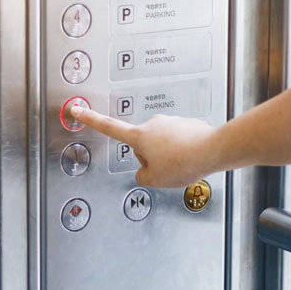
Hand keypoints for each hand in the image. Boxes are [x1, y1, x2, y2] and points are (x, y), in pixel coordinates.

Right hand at [71, 106, 218, 187]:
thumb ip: (143, 175)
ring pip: (162, 143)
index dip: (90, 119)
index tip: (78, 110)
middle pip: (142, 144)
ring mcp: (170, 122)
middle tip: (166, 169)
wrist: (213, 150)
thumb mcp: (155, 179)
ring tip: (182, 164)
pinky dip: (182, 150)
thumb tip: (145, 171)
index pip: (108, 127)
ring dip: (169, 154)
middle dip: (151, 156)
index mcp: (139, 136)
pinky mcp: (186, 124)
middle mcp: (153, 124)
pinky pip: (178, 141)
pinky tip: (192, 158)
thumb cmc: (184, 162)